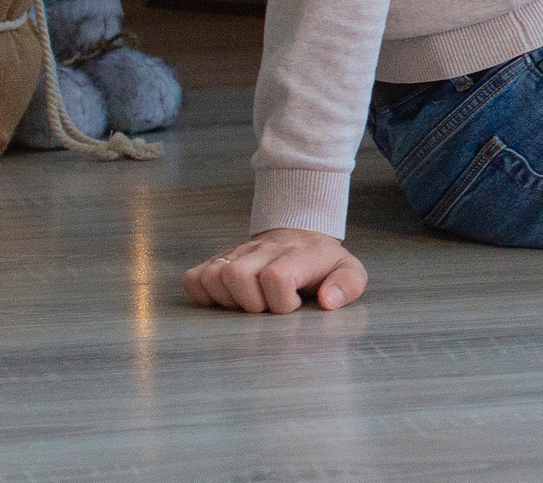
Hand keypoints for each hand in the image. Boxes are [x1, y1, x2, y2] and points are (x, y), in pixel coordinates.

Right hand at [183, 229, 365, 314]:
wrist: (301, 236)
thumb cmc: (323, 264)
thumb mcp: (350, 272)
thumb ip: (347, 285)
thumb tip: (328, 301)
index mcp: (299, 254)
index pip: (276, 277)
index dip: (280, 302)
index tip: (291, 306)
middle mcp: (265, 249)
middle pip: (237, 276)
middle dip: (250, 303)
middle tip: (266, 306)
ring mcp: (239, 252)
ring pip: (212, 276)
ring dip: (226, 299)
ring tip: (248, 302)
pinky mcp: (219, 259)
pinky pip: (193, 278)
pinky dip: (203, 294)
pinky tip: (226, 299)